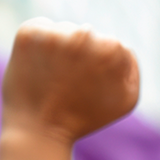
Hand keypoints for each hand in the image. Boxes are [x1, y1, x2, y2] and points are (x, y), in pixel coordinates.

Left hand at [1, 18, 138, 143]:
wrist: (40, 131)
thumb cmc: (84, 118)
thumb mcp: (126, 100)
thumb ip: (132, 67)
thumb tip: (120, 46)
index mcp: (111, 49)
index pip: (113, 46)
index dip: (104, 69)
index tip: (92, 86)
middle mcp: (82, 36)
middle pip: (88, 35)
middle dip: (82, 56)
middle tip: (72, 84)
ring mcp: (53, 34)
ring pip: (64, 31)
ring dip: (61, 50)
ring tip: (54, 78)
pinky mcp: (28, 34)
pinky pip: (40, 29)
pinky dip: (40, 45)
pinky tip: (39, 68)